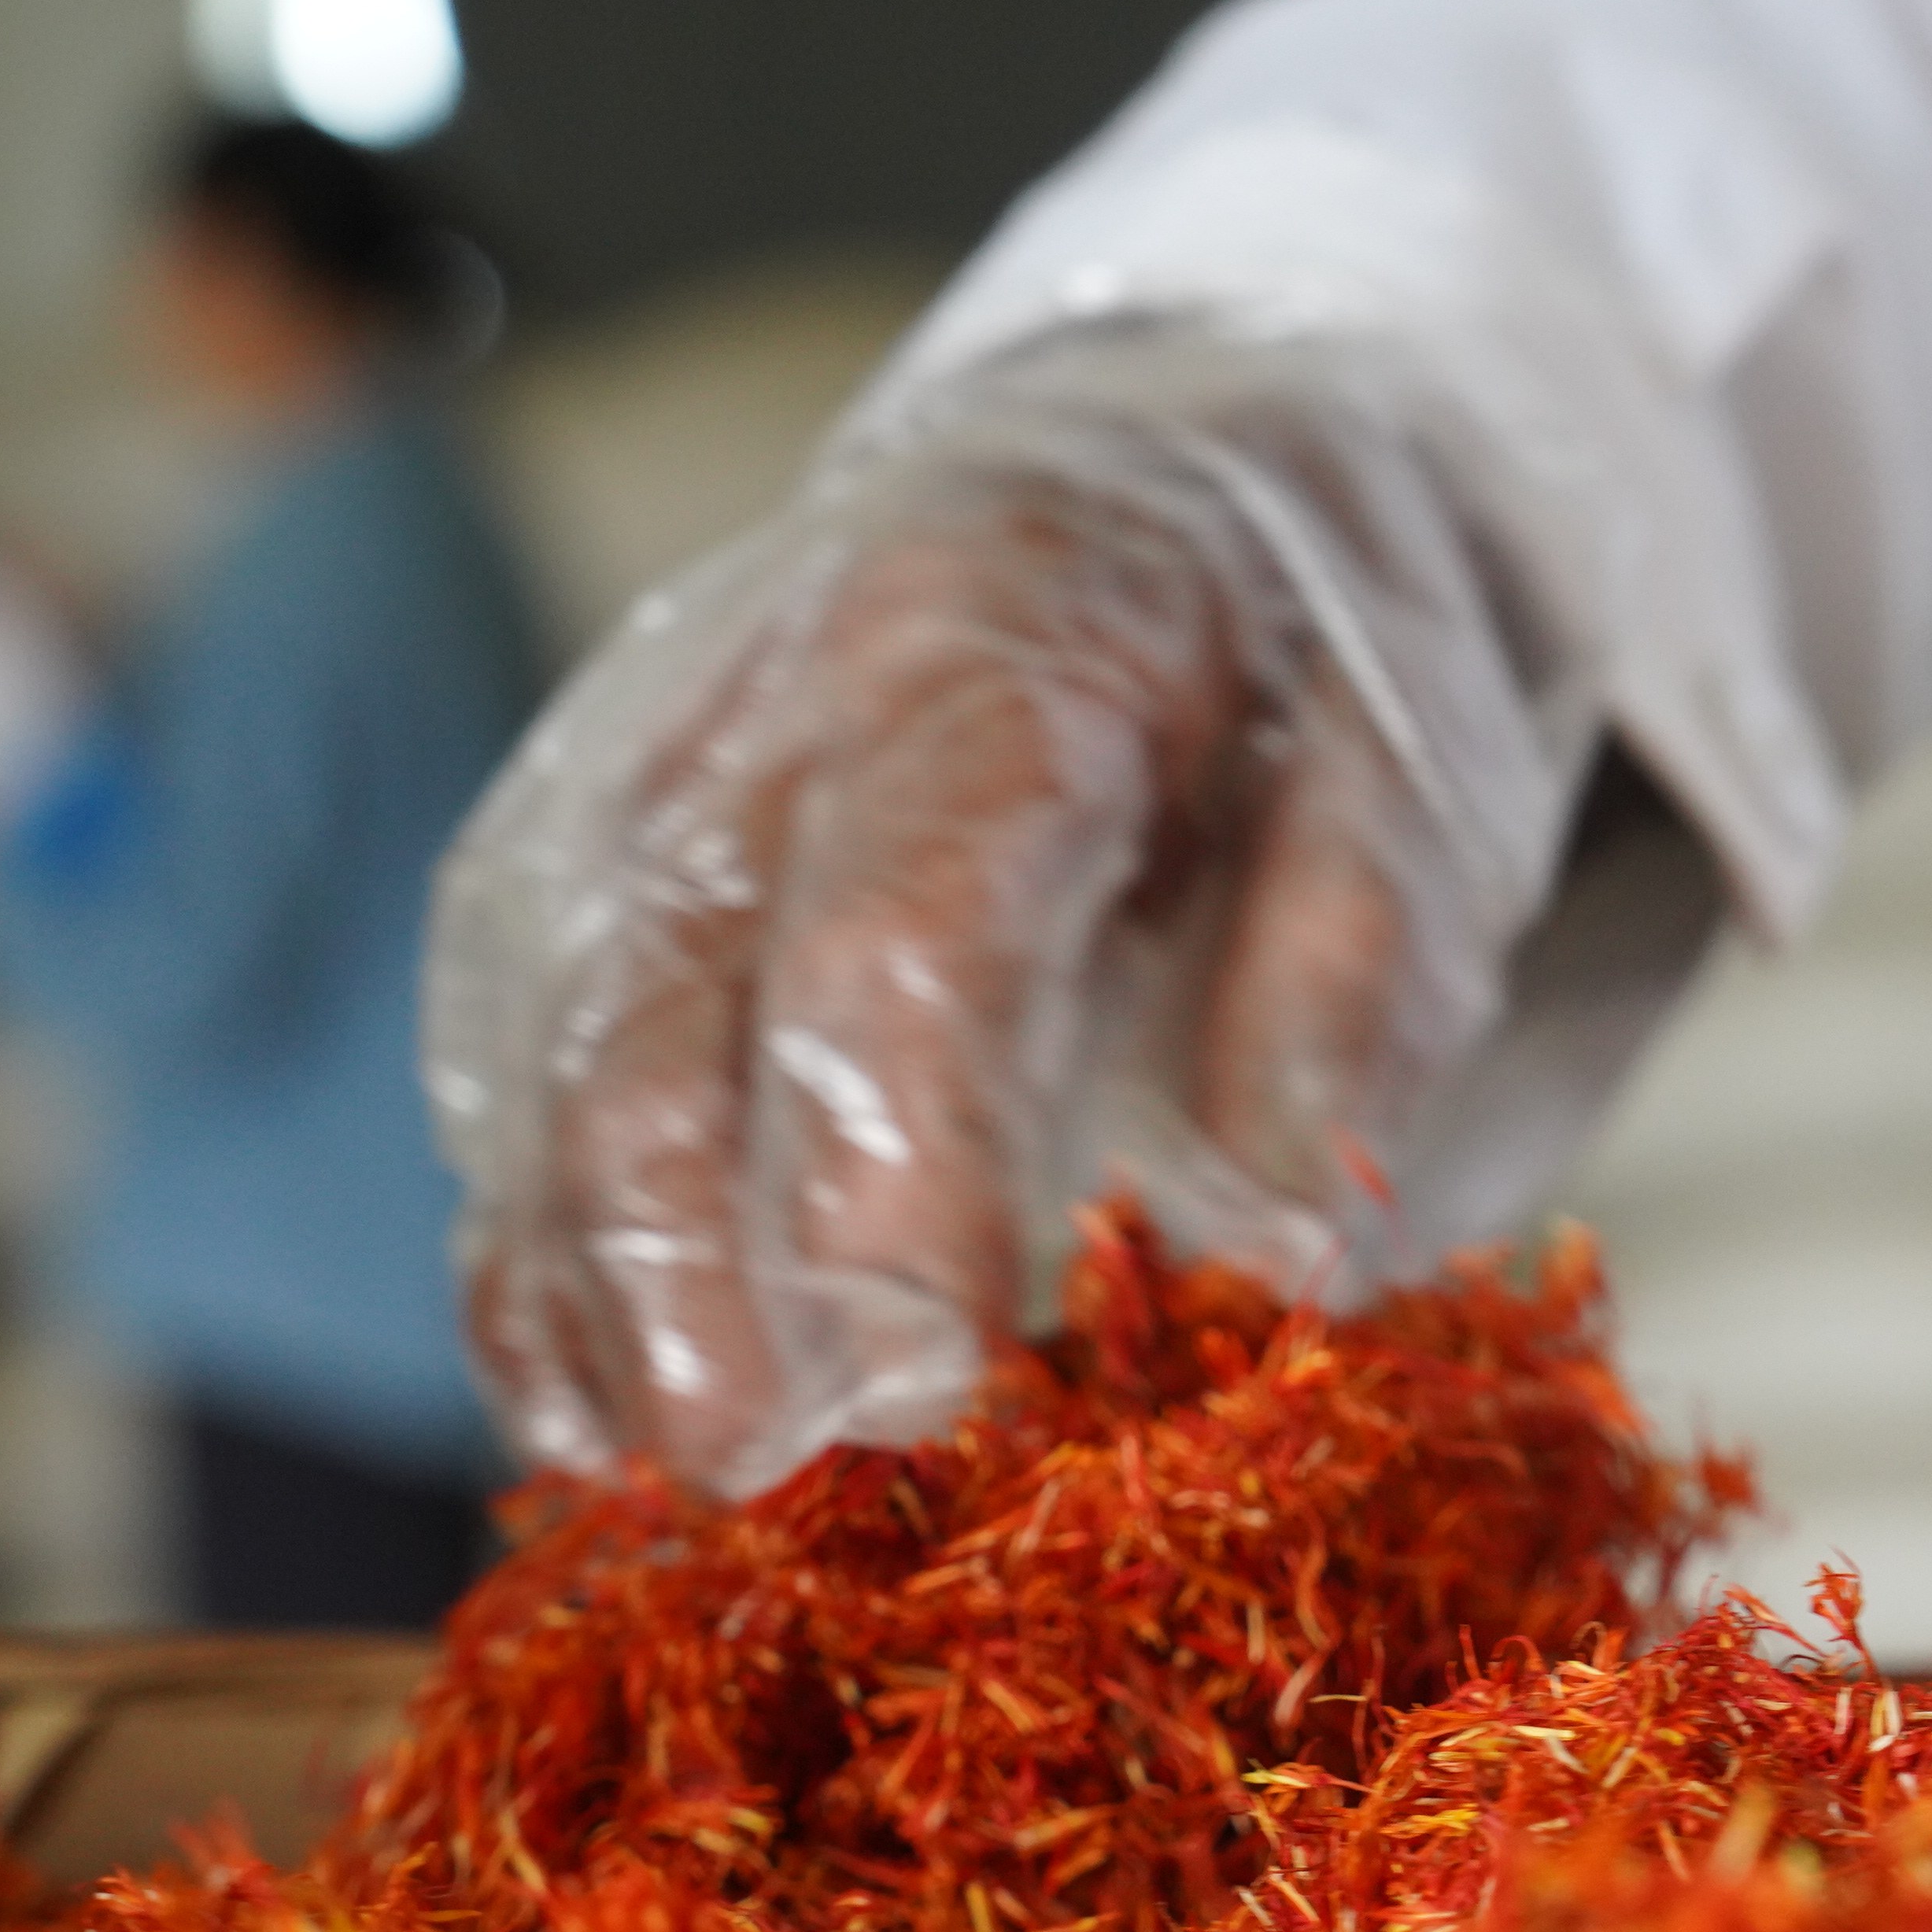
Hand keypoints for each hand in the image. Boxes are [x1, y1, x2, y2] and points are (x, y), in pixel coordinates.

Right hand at [427, 339, 1599, 1496]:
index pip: (893, 943)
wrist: (1167, 444)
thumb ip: (1351, 991)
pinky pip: (512, 1059)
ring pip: (546, 1048)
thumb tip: (1284, 1250)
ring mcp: (639, 768)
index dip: (884, 1189)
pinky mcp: (581, 845)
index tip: (919, 1401)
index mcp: (991, 648)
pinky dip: (529, 1240)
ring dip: (583, 1285)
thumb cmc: (1309, 639)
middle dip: (683, 1275)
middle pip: (661, 1013)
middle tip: (752, 1487)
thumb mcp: (1419, 769)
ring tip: (651, 1486)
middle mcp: (763, 696)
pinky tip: (577, 1404)